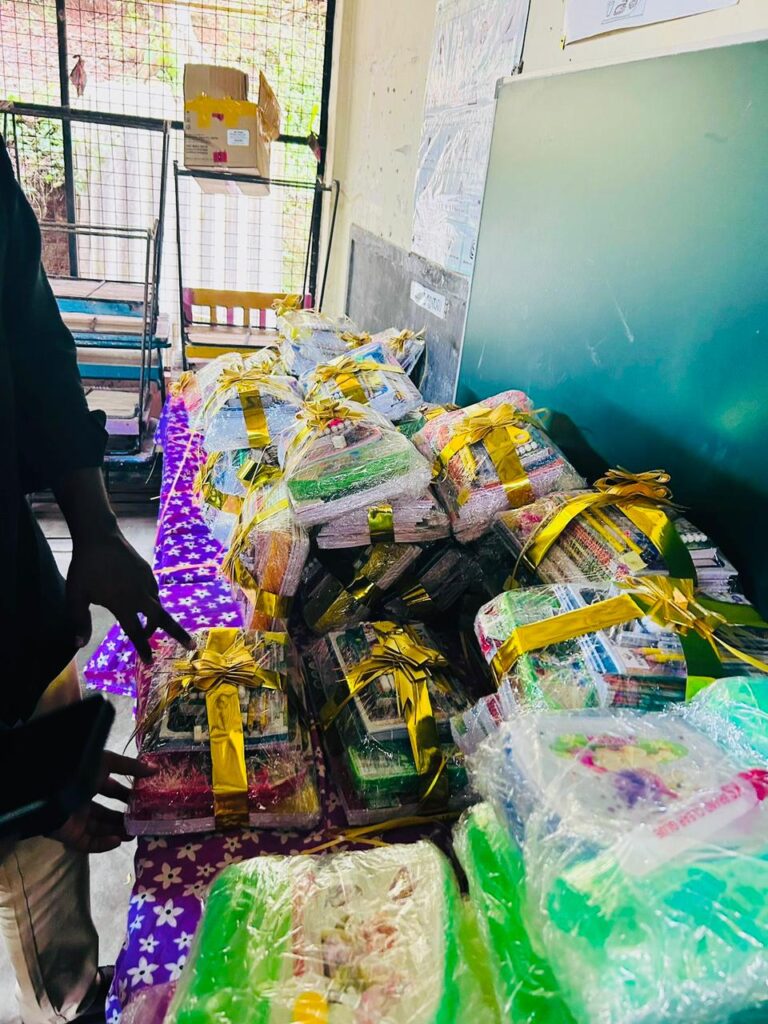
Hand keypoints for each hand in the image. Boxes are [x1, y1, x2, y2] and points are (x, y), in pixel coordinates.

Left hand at [49, 750, 155, 853]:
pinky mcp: (71, 835)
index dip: (127, 795)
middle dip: (124, 818)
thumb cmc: (80, 772)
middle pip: (106, 813)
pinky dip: (103, 844)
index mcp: (89, 782)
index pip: (111, 790)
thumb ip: (131, 766)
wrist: (51, 790)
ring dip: (117, 832)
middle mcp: (83, 801)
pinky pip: (89, 843)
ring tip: (134, 834)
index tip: (144, 800)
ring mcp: (76, 820)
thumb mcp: (108, 762)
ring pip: (100, 829)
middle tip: (142, 822)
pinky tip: (118, 841)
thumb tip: (156, 769)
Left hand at [66, 526, 191, 661]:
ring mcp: (146, 581)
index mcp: (123, 604)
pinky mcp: (147, 571)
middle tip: (189, 646)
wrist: (99, 536)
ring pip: (158, 605)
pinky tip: (145, 602)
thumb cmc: (85, 567)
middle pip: (163, 619)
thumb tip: (78, 645)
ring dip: (157, 619)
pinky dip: (153, 601)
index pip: (136, 632)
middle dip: (177, 634)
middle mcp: (139, 595)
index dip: (143, 649)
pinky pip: (154, 591)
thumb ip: (79, 621)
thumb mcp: (75, 596)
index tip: (150, 662)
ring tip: (150, 627)